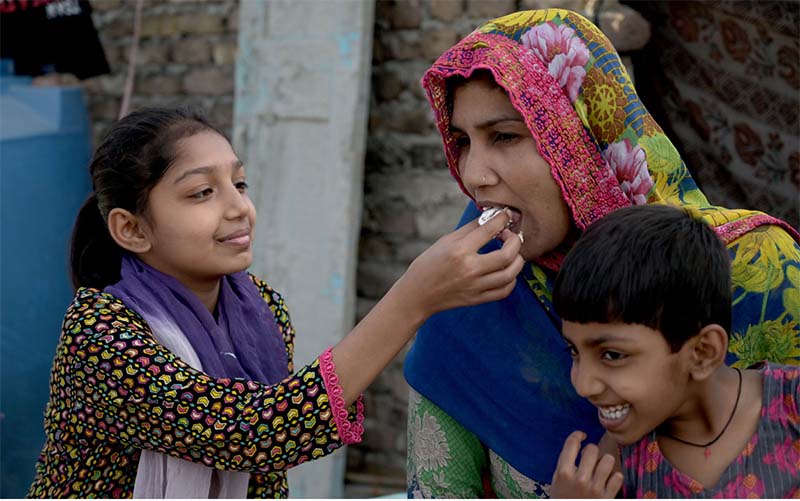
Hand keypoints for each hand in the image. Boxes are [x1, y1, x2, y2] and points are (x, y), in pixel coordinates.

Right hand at [401, 209, 523, 316]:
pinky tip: (506, 271)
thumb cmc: (429, 264)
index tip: (505, 215)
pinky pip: (504, 290)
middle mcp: (469, 269)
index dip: (502, 218)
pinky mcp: (477, 299)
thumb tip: (491, 217)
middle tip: (510, 236)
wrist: (417, 294)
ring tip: (512, 253)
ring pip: (510, 274)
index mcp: (459, 250)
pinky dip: (511, 279)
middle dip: (515, 241)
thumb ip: (470, 229)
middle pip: (507, 255)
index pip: (489, 230)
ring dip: (517, 260)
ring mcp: (475, 286)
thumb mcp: (445, 241)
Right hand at [550, 431, 622, 498]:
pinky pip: (618, 477)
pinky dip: (614, 478)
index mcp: (563, 473)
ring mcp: (595, 488)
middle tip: (590, 458)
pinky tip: (608, 481)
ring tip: (601, 468)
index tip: (581, 436)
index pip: (572, 443)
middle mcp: (580, 479)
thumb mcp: (557, 481)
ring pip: (608, 460)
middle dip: (591, 452)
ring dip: (605, 463)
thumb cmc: (563, 499)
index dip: (578, 435)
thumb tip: (578, 444)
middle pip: (592, 449)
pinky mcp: (607, 497)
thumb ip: (565, 464)